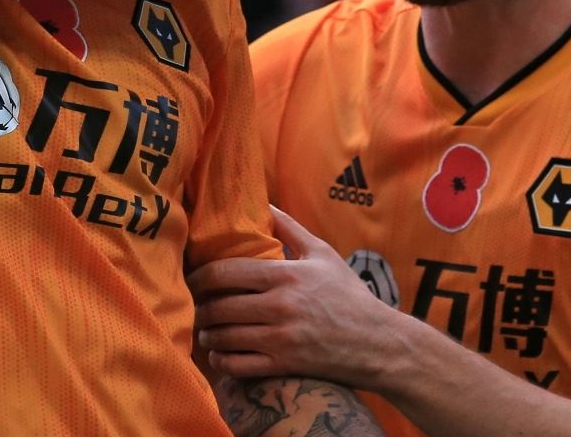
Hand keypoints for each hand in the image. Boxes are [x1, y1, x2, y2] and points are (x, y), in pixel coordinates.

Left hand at [190, 206, 399, 389]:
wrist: (379, 343)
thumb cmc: (349, 296)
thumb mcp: (323, 255)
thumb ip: (291, 229)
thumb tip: (264, 204)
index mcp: (286, 275)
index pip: (226, 273)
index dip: (200, 276)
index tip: (191, 277)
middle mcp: (280, 306)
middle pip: (220, 306)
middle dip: (200, 307)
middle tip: (194, 305)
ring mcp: (281, 338)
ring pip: (225, 336)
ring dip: (208, 334)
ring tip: (204, 329)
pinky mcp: (285, 365)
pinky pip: (239, 365)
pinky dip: (223, 360)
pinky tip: (219, 354)